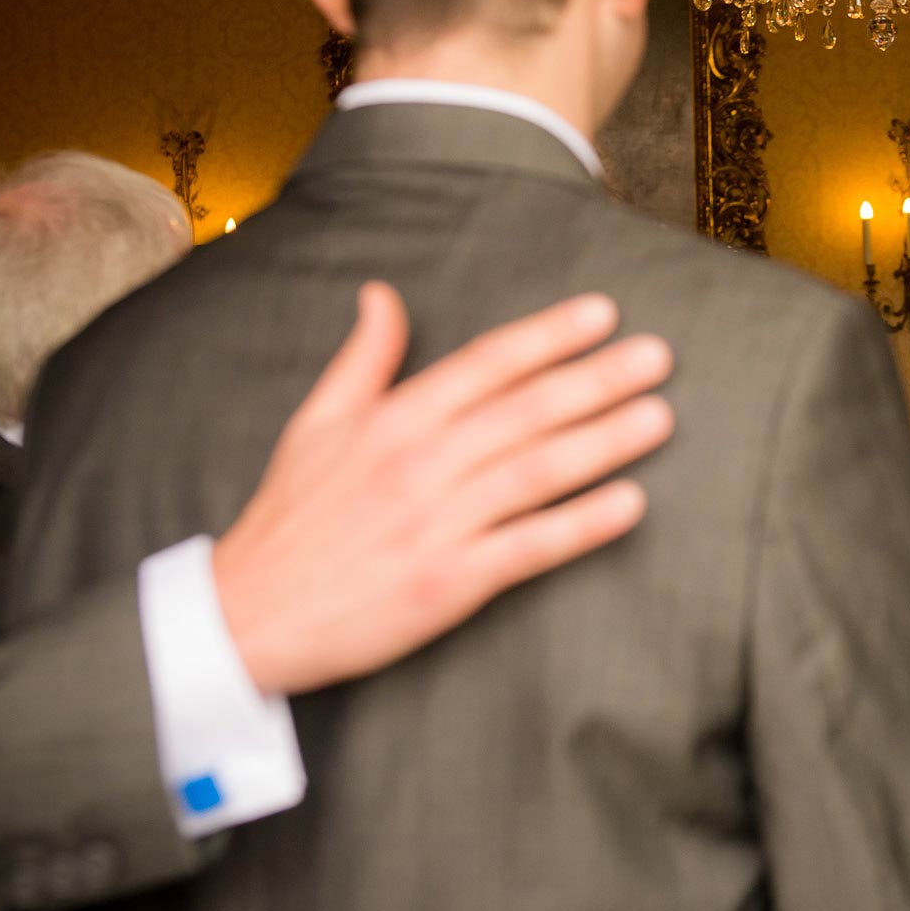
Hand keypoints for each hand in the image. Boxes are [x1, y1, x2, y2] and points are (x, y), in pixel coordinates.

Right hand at [214, 282, 674, 696]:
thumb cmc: (289, 517)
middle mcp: (420, 464)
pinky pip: (528, 547)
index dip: (547, 336)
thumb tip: (382, 294)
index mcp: (392, 420)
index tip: (603, 314)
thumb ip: (364, 358)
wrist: (249, 615)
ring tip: (659, 416)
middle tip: (658, 356)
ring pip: (536, 472)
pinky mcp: (450, 582)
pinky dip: (581, 526)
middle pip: (526, 411)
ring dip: (604, 442)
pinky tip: (630, 505)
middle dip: (597, 379)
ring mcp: (438, 524)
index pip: (487, 365)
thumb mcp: (316, 423)